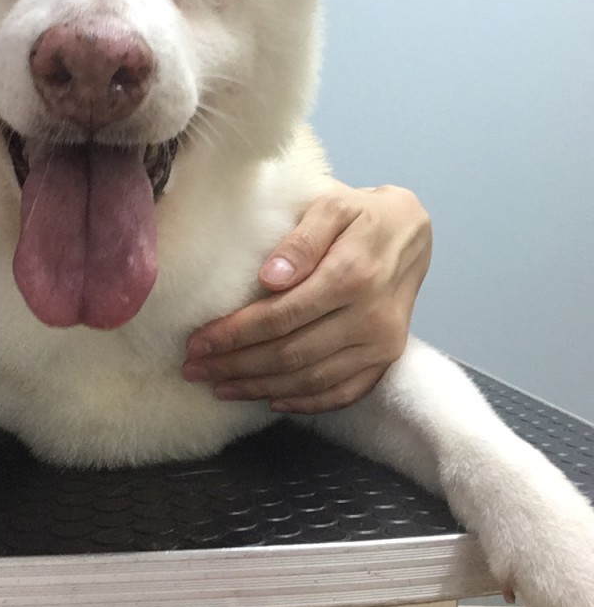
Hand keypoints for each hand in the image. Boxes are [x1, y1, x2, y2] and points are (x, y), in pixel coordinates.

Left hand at [182, 182, 431, 412]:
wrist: (412, 232)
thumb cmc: (362, 214)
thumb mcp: (332, 205)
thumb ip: (302, 239)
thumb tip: (270, 278)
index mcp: (352, 275)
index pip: (283, 316)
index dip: (236, 334)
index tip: (198, 343)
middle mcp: (371, 317)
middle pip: (292, 353)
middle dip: (237, 365)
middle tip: (195, 370)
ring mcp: (382, 343)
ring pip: (312, 378)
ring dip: (261, 388)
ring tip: (221, 387)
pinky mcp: (387, 357)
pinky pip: (344, 392)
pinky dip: (305, 401)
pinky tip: (271, 400)